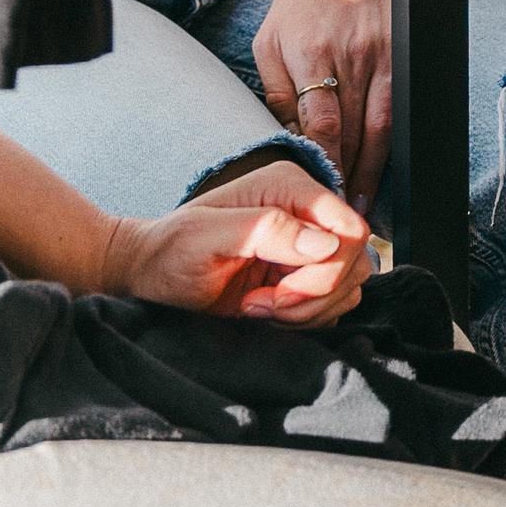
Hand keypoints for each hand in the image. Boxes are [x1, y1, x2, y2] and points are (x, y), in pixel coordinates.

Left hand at [103, 160, 374, 324]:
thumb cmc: (169, 252)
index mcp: (290, 188)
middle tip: (261, 305)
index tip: (275, 292)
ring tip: (258, 308)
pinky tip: (267, 314)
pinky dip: (308, 318)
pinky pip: (336, 302)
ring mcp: (309, 245)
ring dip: (309, 309)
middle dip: (313, 295)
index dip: (324, 269)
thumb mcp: (206, 237)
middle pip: (355, 260)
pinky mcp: (306, 275)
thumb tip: (325, 242)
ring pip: (351, 284)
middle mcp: (307, 212)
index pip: (350, 229)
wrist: (149, 276)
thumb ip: (266, 230)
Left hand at [249, 0, 390, 200]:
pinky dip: (392, 143)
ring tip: (363, 205)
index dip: (325, 164)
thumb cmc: (305, 0)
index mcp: (311, 56)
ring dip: (374, 170)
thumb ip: (276, 91)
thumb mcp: (271, 40)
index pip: (322, 124)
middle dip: (347, 179)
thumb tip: (286, 138)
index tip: (321, 195)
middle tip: (338, 219)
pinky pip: (398, 110)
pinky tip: (385, 167)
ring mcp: (382, 58)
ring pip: (381, 128)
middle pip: (353, 134)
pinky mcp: (402, 57)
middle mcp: (351, 60)